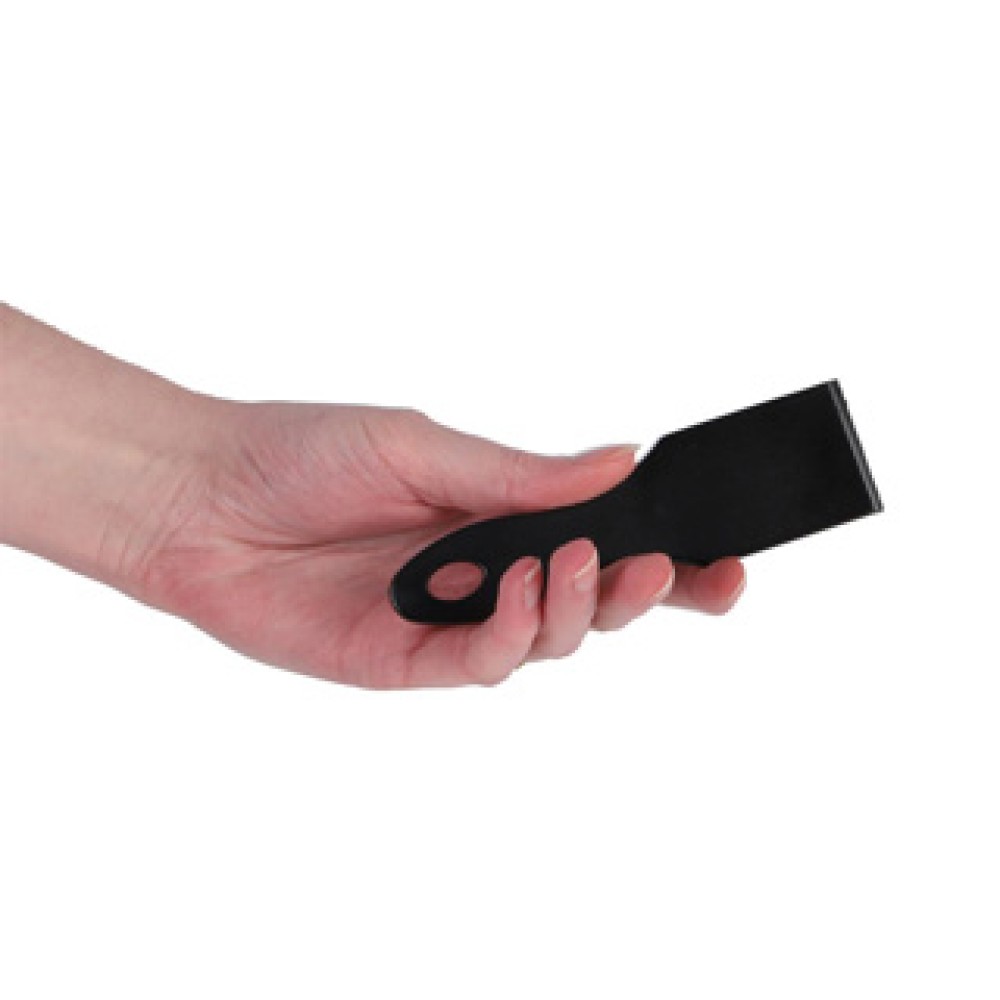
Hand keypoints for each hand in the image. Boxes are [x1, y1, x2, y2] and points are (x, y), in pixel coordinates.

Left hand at [137, 403, 745, 687]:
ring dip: (579, 606)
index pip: (606, 542)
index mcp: (502, 515)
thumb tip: (622, 461)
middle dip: (649, 594)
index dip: (673, 559)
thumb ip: (522, 473)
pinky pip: (482, 664)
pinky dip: (512, 632)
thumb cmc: (306, 454)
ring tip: (577, 562)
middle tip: (678, 569)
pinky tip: (517, 591)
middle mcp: (488, 573)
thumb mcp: (424, 446)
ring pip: (550, 639)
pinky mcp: (407, 662)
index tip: (730, 556)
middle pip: (597, 603)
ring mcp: (452, 621)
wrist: (204, 497)